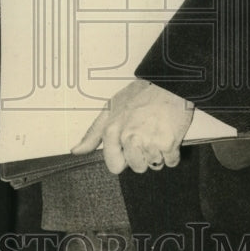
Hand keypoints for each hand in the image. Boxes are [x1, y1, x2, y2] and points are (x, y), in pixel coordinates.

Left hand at [71, 79, 193, 173]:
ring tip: (158, 132)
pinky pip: (171, 162)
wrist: (169, 84)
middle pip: (137, 167)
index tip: (129, 148)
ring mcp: (149, 142)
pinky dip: (173, 153)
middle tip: (147, 136)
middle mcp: (129, 138)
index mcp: (112, 131)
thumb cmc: (141, 94)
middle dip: (143, 157)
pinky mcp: (168, 143)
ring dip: (158, 153)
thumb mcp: (110, 108)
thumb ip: (93, 133)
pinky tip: (169, 135)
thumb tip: (76, 151)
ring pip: (154, 165)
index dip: (124, 158)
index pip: (114, 165)